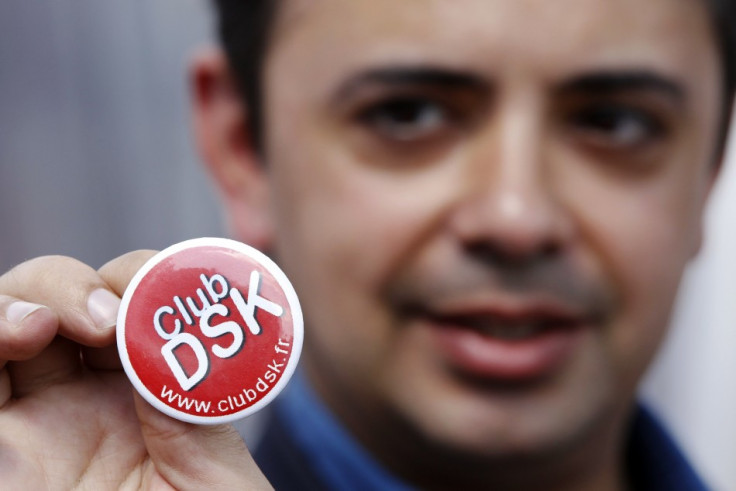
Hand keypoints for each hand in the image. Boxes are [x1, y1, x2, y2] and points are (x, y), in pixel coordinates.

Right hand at [0, 252, 271, 489]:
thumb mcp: (213, 479)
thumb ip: (192, 409)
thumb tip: (165, 337)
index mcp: (147, 397)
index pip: (133, 305)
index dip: (141, 281)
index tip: (159, 299)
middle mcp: (82, 403)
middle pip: (58, 299)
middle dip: (75, 286)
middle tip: (107, 318)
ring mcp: (27, 426)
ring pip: (3, 323)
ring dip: (19, 302)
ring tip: (43, 328)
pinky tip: (15, 339)